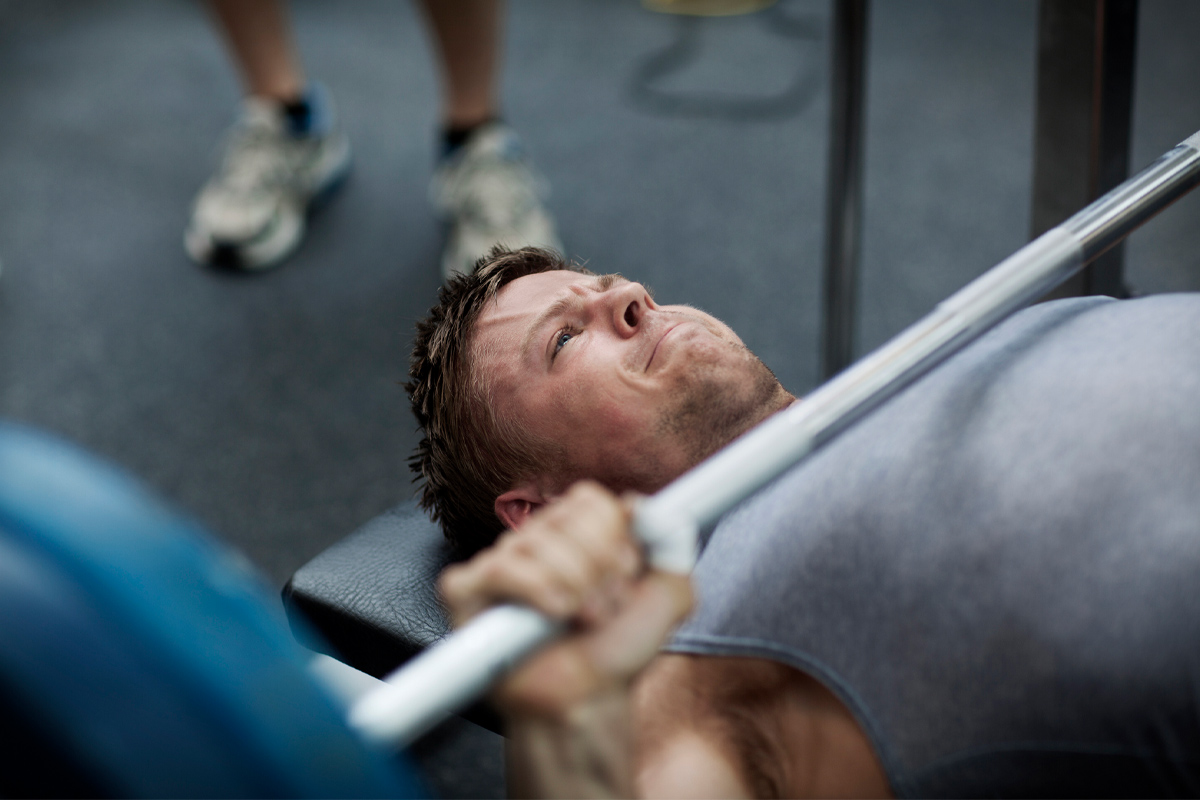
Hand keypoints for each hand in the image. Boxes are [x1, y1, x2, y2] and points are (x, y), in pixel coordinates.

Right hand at [438, 481, 693, 719]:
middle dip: (597, 570)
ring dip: (572, 588)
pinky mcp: (466, 590)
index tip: (624, 577)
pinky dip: (532, 590)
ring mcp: (499, 563)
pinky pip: (498, 568)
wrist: (586, 700)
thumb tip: (639, 504)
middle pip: (565, 518)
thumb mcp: (669, 597)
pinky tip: (551, 616)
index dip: (614, 539)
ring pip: (535, 542)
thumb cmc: (616, 649)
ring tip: (580, 620)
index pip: (590, 501)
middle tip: (603, 608)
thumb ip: (671, 544)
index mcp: (574, 531)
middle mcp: (534, 540)